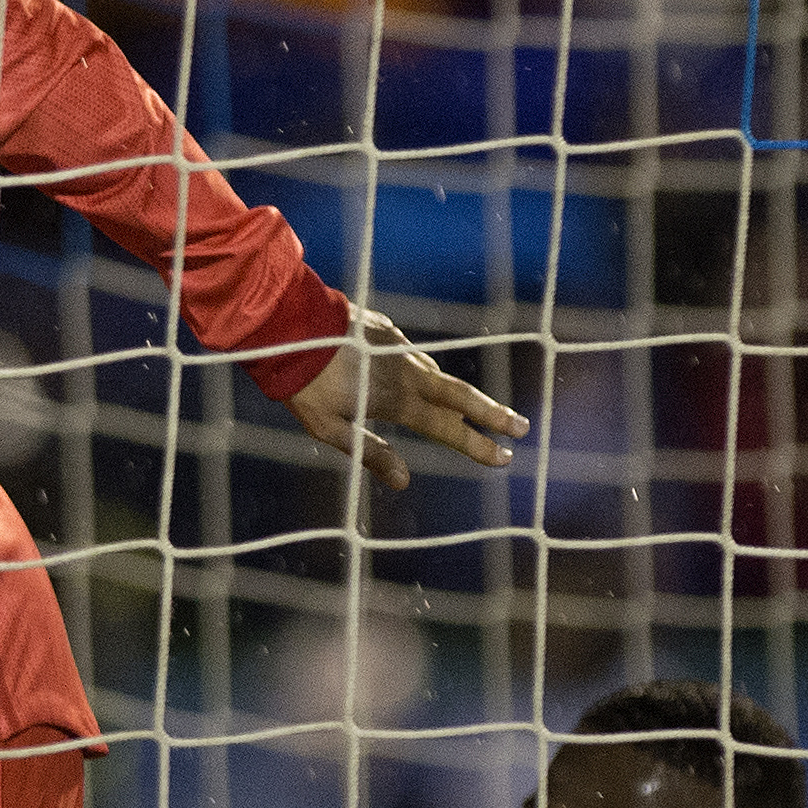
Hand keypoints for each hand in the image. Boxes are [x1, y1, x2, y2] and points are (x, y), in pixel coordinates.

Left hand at [285, 308, 528, 489]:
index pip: (447, 428)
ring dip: (456, 392)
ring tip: (471, 408)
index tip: (505, 457)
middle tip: (520, 427)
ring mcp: (396, 346)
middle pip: (459, 395)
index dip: (477, 445)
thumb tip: (403, 481)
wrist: (286, 326)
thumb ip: (369, 452)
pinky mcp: (383, 328)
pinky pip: (411, 353)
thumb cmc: (302, 384)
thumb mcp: (329, 428)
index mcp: (396, 399)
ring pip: (435, 372)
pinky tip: (419, 375)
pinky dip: (423, 370)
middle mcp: (404, 371)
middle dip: (492, 413)